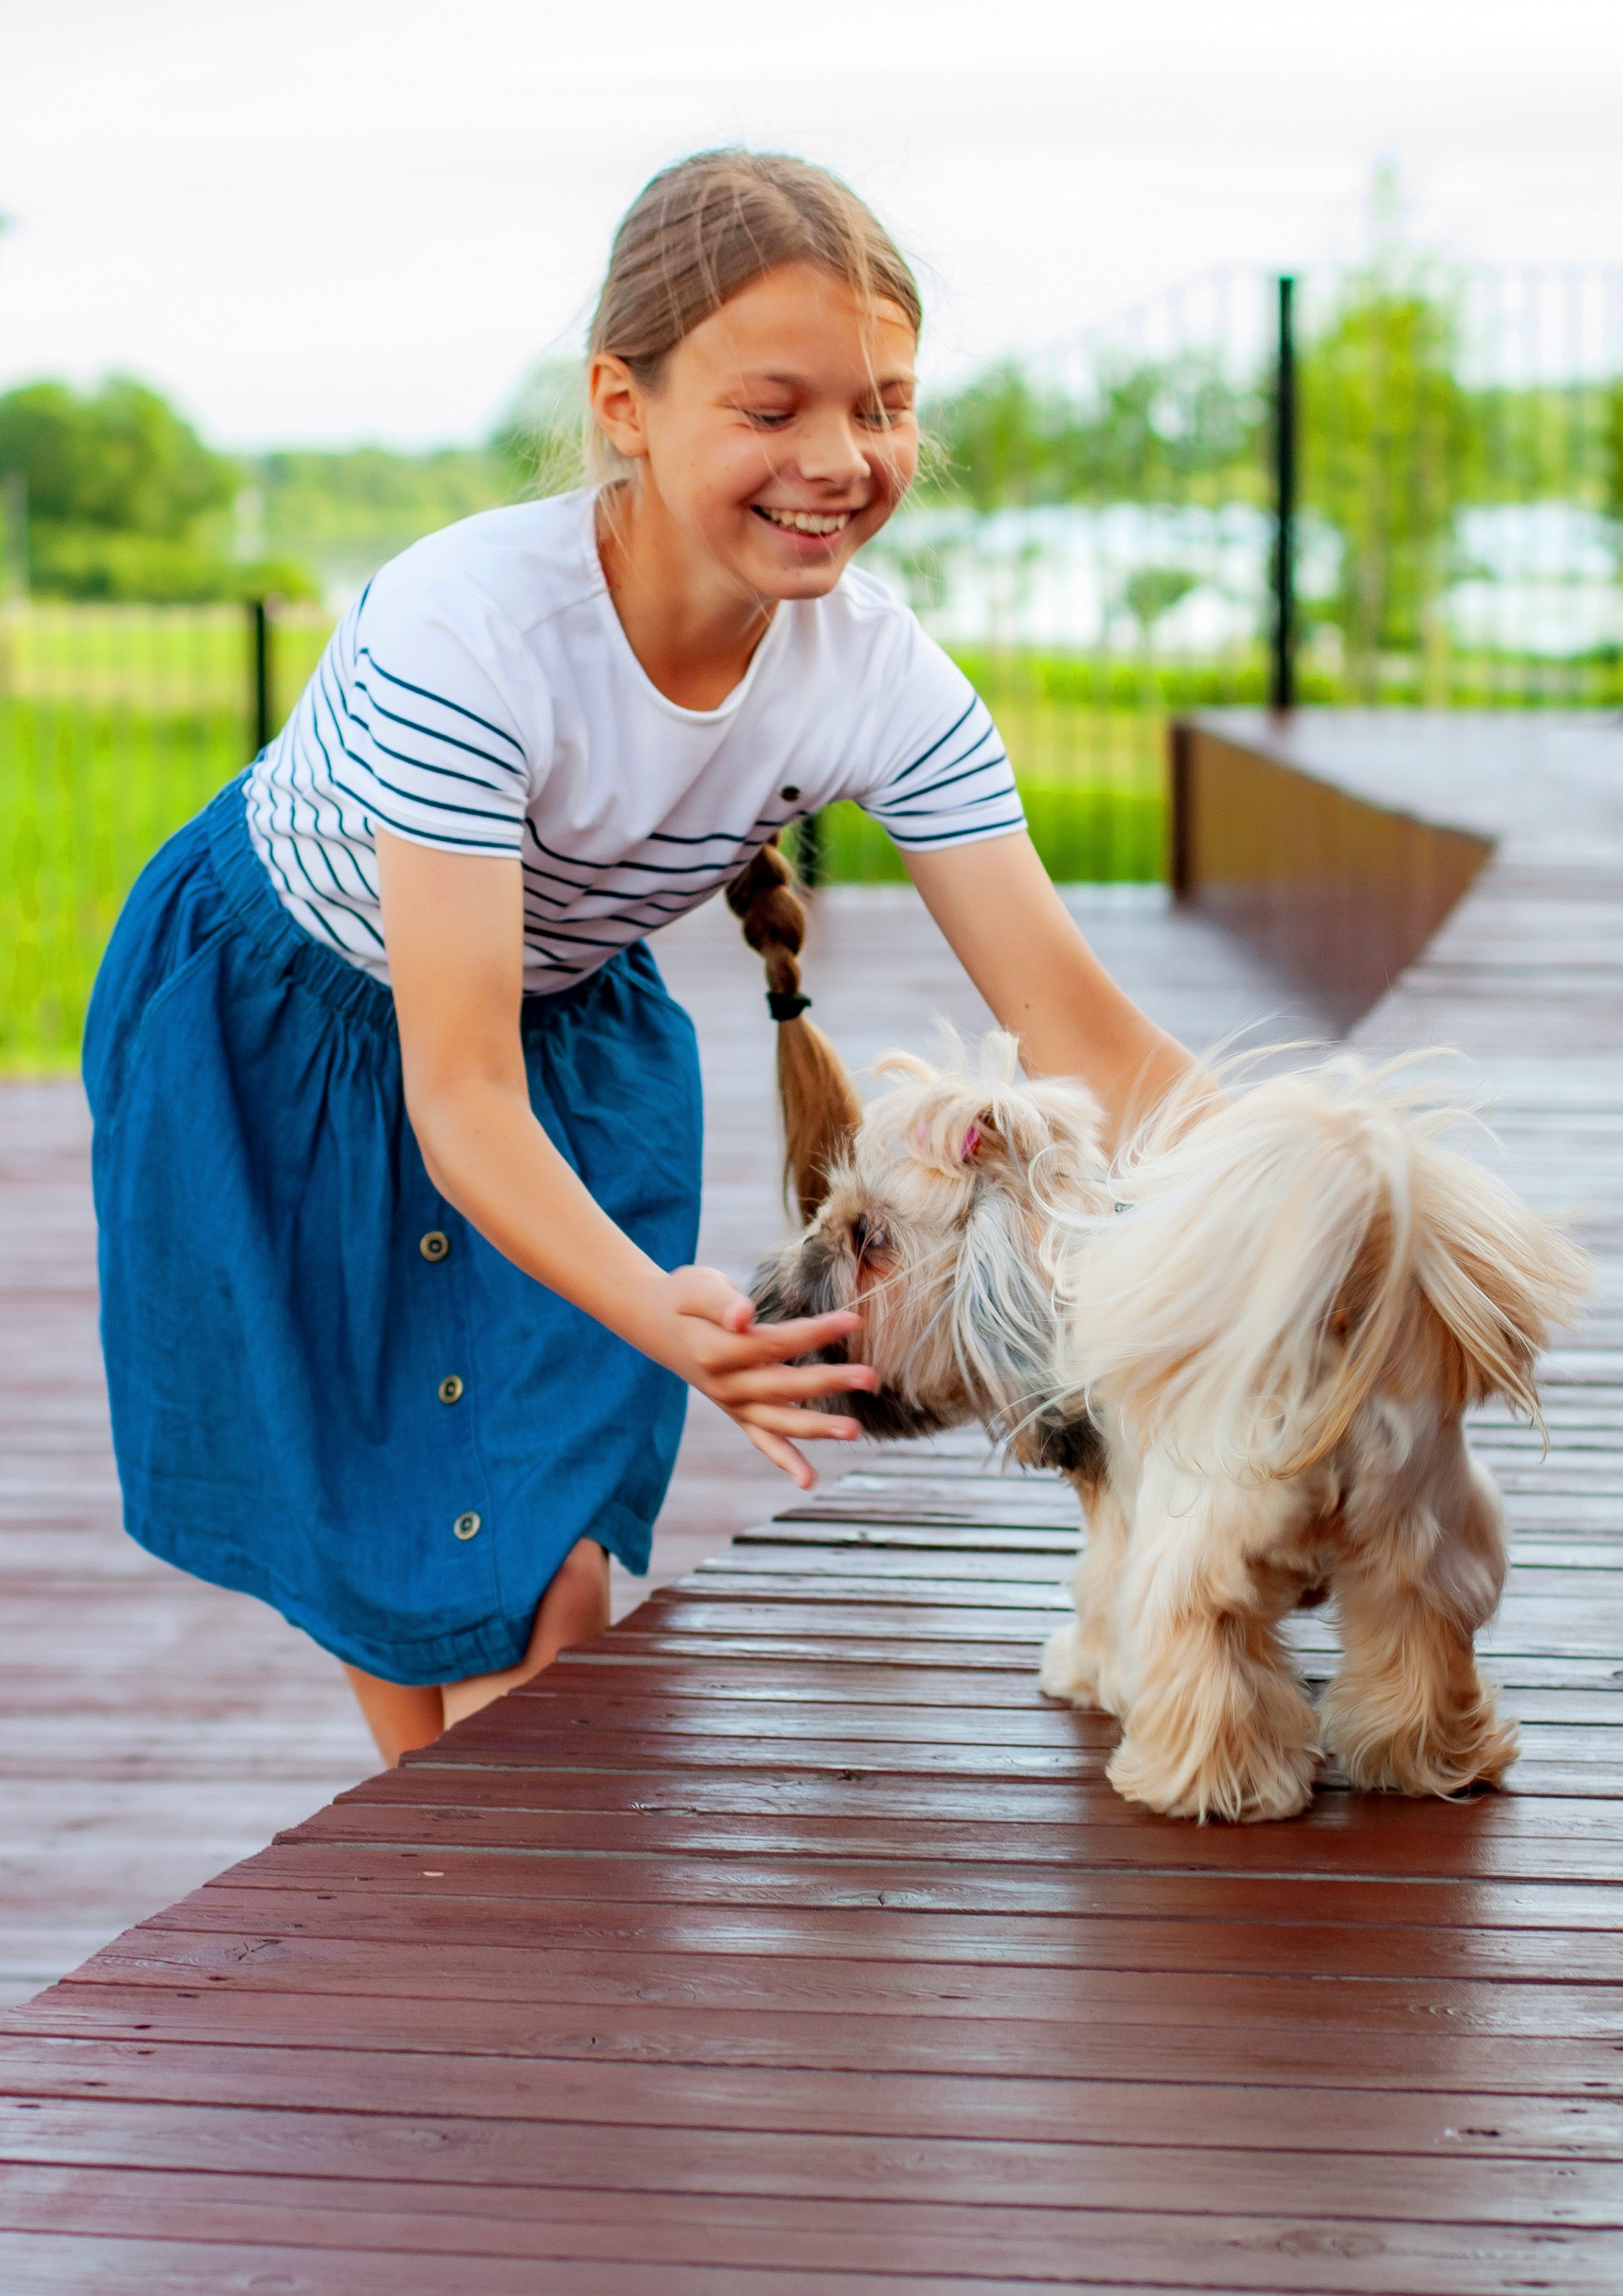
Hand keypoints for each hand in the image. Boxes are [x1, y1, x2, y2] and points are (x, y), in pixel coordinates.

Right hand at [640, 1264, 875, 1489]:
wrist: (657, 1323)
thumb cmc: (685, 1298)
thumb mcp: (697, 1287)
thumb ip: (721, 1303)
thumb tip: (743, 1316)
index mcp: (715, 1351)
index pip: (774, 1344)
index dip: (814, 1333)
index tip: (854, 1319)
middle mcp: (724, 1385)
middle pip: (783, 1385)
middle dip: (829, 1382)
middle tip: (870, 1377)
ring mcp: (732, 1404)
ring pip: (778, 1420)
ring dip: (816, 1427)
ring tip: (854, 1430)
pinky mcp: (738, 1413)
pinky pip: (762, 1440)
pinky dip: (784, 1461)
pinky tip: (809, 1482)